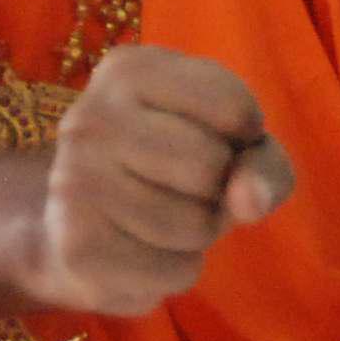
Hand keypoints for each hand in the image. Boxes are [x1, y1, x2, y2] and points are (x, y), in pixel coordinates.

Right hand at [21, 46, 294, 317]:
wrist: (78, 231)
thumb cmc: (171, 172)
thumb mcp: (231, 147)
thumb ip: (264, 165)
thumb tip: (249, 201)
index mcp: (129, 70)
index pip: (234, 107)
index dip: (244, 136)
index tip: (213, 136)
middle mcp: (91, 117)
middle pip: (210, 165)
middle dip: (218, 190)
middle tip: (182, 187)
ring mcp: (75, 181)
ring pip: (196, 224)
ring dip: (199, 234)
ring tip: (162, 218)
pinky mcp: (78, 247)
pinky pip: (177, 270)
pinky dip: (177, 270)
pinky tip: (141, 251)